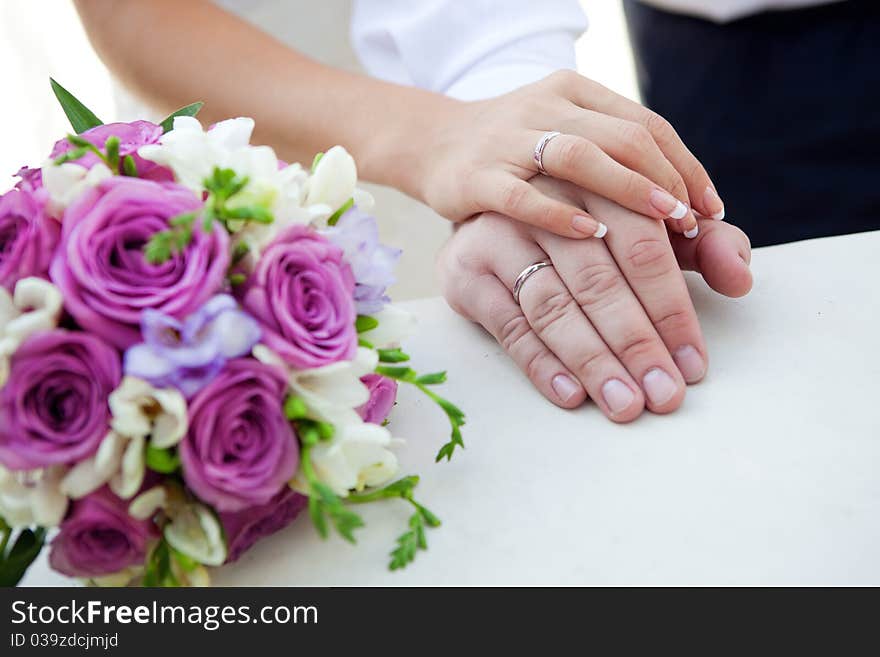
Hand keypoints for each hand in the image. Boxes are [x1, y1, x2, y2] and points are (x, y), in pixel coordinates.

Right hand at [416, 71, 723, 240]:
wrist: (432, 144)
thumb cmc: (513, 152)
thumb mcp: (563, 137)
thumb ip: (614, 159)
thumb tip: (683, 206)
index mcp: (575, 93)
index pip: (645, 123)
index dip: (684, 164)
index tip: (708, 207)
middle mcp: (545, 107)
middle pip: (622, 136)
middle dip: (667, 178)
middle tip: (692, 221)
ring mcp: (508, 140)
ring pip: (579, 156)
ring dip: (629, 189)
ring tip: (664, 221)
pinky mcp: (476, 176)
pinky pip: (522, 196)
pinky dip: (560, 215)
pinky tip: (592, 234)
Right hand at [437, 177, 750, 421]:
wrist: (491, 214)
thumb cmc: (583, 227)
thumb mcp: (647, 224)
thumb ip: (701, 246)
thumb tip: (740, 280)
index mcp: (599, 184)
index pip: (643, 246)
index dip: (671, 308)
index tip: (694, 364)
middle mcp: (546, 203)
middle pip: (597, 279)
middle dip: (636, 343)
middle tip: (664, 395)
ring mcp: (499, 236)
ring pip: (552, 304)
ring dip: (592, 360)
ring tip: (625, 404)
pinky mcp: (466, 272)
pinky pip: (506, 323)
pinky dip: (539, 362)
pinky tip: (572, 394)